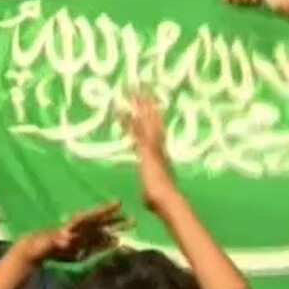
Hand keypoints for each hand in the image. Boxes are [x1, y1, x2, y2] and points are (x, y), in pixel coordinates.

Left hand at [20, 202, 125, 263]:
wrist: (35, 250)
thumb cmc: (38, 245)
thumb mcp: (45, 243)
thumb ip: (54, 241)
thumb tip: (64, 238)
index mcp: (73, 225)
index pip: (92, 215)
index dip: (106, 209)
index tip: (118, 204)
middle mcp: (81, 229)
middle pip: (102, 222)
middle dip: (116, 219)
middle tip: (133, 217)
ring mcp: (83, 238)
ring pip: (103, 232)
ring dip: (117, 229)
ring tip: (132, 224)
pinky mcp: (82, 248)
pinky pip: (98, 245)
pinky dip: (108, 244)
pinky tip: (119, 243)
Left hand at [123, 93, 177, 212]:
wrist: (166, 200)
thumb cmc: (161, 202)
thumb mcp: (153, 196)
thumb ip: (150, 193)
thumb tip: (150, 201)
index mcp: (159, 154)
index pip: (152, 131)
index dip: (150, 118)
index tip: (146, 105)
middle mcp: (157, 145)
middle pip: (151, 119)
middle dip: (146, 103)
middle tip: (142, 85)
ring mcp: (152, 146)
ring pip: (145, 119)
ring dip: (140, 103)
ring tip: (135, 87)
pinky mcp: (146, 149)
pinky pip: (136, 130)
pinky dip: (128, 119)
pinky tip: (122, 108)